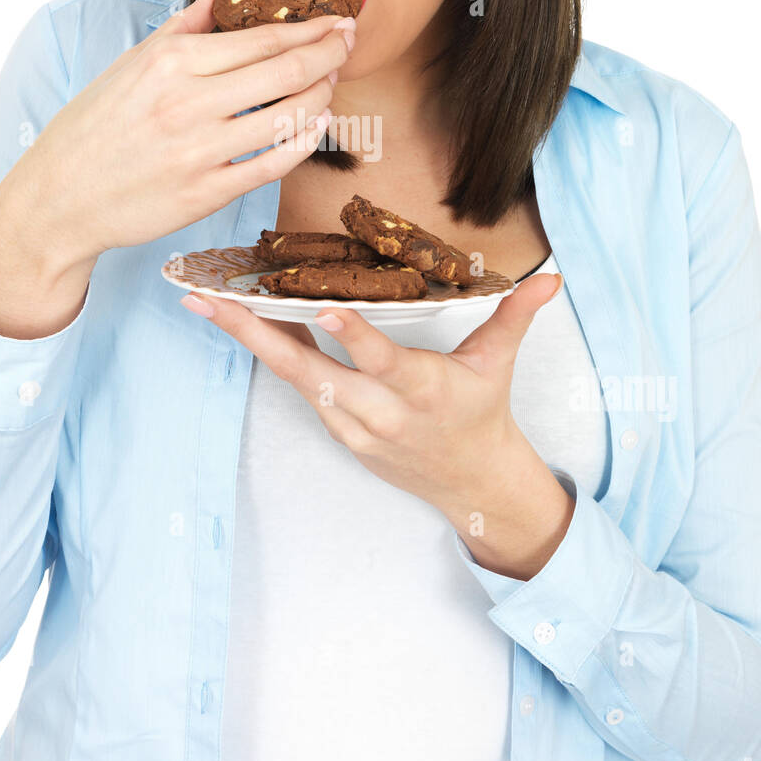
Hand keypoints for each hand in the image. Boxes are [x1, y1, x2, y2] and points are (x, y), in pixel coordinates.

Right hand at [0, 0, 355, 271]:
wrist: (58, 198)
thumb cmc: (93, 128)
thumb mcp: (130, 65)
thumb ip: (182, 27)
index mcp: (171, 62)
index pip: (261, 38)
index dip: (310, 28)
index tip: (335, 20)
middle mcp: (188, 103)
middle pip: (286, 71)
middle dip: (328, 53)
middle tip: (347, 43)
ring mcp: (199, 150)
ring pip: (289, 117)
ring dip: (322, 96)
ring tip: (328, 84)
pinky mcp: (206, 192)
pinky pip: (273, 164)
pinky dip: (304, 141)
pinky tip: (314, 126)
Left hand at [181, 269, 574, 577]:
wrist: (471, 483)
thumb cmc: (481, 413)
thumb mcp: (498, 363)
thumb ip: (515, 315)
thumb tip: (549, 277)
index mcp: (421, 389)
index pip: (382, 361)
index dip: (353, 339)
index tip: (322, 310)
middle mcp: (380, 411)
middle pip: (310, 373)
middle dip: (256, 337)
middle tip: (211, 303)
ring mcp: (353, 427)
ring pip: (296, 381)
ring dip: (253, 343)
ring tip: (211, 306)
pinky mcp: (340, 434)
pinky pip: (303, 391)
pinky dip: (277, 359)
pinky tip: (249, 326)